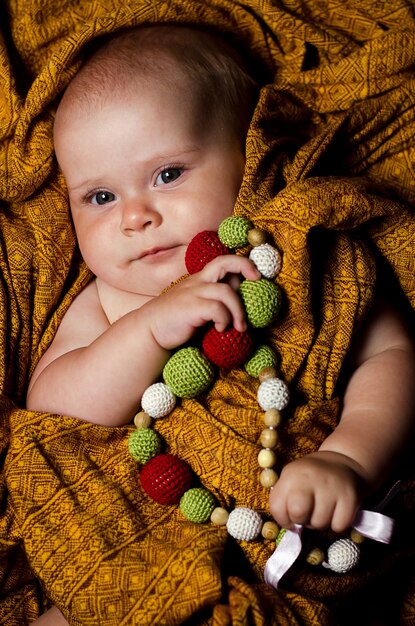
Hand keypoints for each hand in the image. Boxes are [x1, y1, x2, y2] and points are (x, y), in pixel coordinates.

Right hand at [145, 254, 259, 349]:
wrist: (148, 331)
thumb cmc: (176, 323)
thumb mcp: (196, 307)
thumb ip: (213, 303)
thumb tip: (239, 307)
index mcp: (199, 280)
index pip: (222, 262)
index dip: (242, 264)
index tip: (256, 276)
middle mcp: (197, 282)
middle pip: (224, 262)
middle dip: (245, 266)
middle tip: (258, 280)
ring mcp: (193, 293)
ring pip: (227, 291)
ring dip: (238, 310)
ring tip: (239, 326)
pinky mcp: (190, 307)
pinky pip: (217, 308)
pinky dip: (224, 319)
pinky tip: (220, 329)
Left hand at [269, 451, 366, 532]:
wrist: (342, 463)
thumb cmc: (311, 478)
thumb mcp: (290, 479)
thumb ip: (283, 500)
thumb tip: (289, 525)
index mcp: (292, 474)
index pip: (277, 508)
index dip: (283, 518)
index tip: (291, 514)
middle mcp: (311, 477)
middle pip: (298, 514)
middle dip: (302, 520)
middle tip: (308, 512)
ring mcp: (332, 487)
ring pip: (320, 524)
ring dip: (320, 522)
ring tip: (323, 507)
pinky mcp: (350, 497)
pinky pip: (339, 526)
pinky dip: (337, 524)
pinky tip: (337, 510)